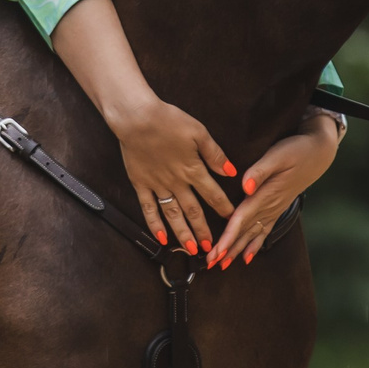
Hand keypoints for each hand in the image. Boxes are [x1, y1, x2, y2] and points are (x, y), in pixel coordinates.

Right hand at [107, 96, 236, 251]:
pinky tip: (161, 238)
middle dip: (203, 230)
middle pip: (193, 210)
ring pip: (172, 215)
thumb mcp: (198, 132)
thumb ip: (215, 154)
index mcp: (193, 169)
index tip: (231, 220)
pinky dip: (154, 225)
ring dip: (182, 233)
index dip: (223, 208)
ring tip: (190, 249)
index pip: (213, 194)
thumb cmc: (168, 120)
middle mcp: (176, 182)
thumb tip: (230, 171)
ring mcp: (157, 185)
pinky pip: (148, 209)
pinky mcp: (140, 184)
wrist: (137, 118)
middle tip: (211, 246)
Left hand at [206, 109, 343, 268]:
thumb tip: (245, 186)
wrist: (319, 154)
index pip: (242, 219)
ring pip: (253, 234)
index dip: (228, 237)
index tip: (217, 252)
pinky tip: (247, 257)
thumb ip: (260, 170)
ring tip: (223, 265)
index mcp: (266, 194)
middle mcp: (270, 206)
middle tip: (211, 264)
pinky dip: (255, 245)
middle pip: (244, 232)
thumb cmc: (296, 150)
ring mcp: (274, 209)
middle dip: (227, 249)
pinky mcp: (277, 208)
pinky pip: (264, 231)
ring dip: (237, 250)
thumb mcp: (278, 155)